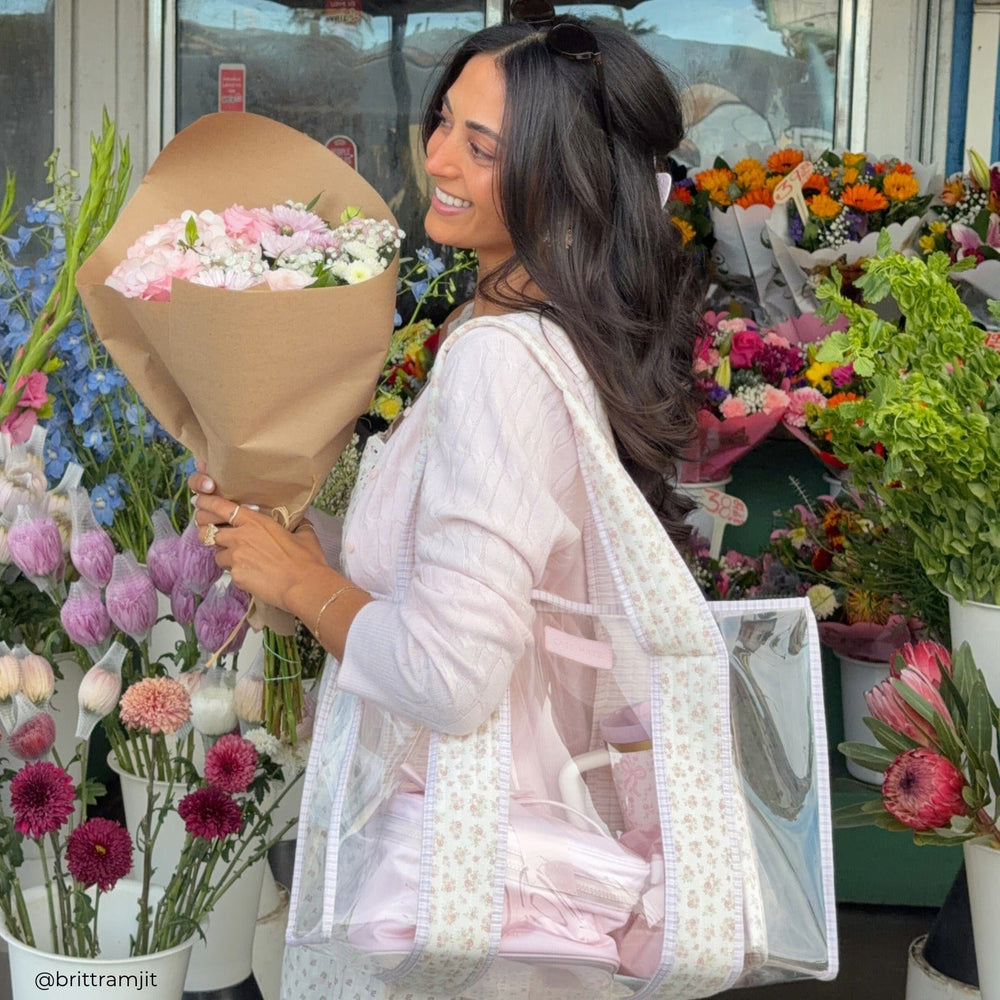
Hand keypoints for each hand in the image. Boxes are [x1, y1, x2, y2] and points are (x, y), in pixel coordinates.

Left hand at [188, 466, 327, 610]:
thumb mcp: (304, 535)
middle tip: (215, 538)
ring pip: (218, 555)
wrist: (304, 586)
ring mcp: (236, 557)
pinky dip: (238, 574)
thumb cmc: (307, 560)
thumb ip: (297, 526)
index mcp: (257, 522)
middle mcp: (241, 536)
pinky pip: (230, 573)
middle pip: (210, 532)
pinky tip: (253, 577)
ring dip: (226, 557)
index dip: (207, 503)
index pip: (222, 507)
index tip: (199, 501)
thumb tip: (301, 523)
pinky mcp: (236, 576)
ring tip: (243, 563)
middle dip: (209, 535)